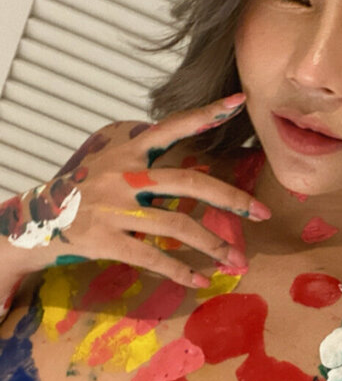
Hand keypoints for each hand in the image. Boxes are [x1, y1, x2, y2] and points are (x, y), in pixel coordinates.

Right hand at [0, 93, 270, 289]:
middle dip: (231, 198)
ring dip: (213, 244)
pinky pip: (153, 257)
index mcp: (129, 151)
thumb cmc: (86, 187)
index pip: (172, 126)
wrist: (40, 220)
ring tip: (238, 259)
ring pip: (177, 224)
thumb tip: (185, 138)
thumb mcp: (111, 157)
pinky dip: (181, 271)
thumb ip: (145, 149)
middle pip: (189, 181)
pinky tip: (202, 280)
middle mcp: (124, 175)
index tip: (239, 100)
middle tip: (263, 213)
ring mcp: (115, 209)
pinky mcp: (107, 241)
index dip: (206, 113)